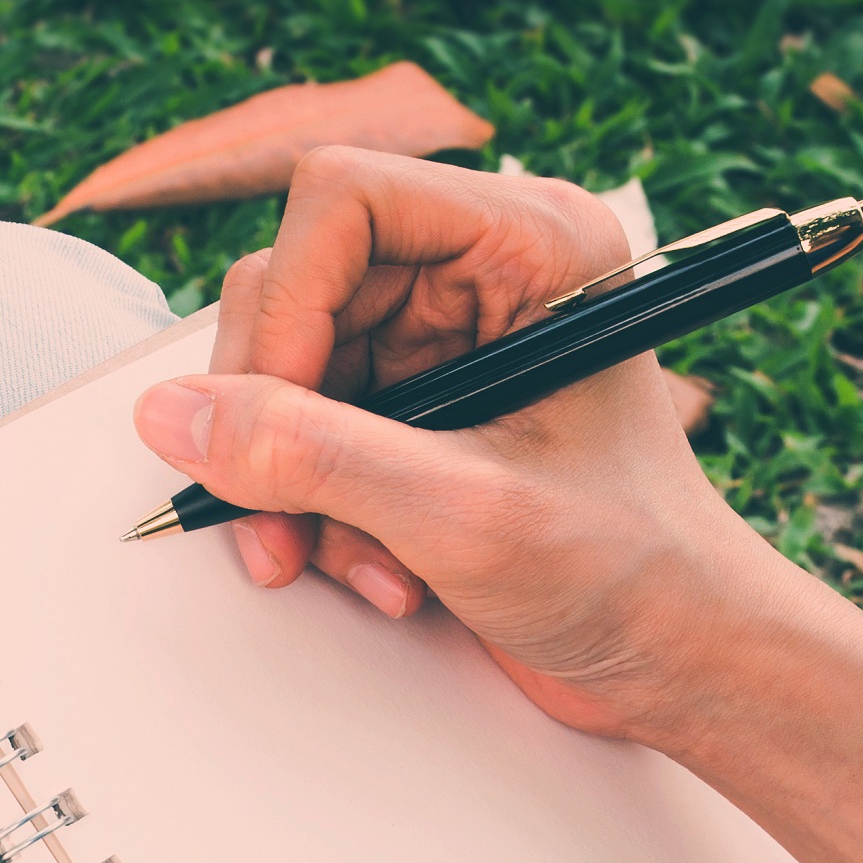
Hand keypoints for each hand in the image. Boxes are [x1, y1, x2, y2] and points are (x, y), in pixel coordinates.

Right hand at [132, 148, 803, 743]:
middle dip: (278, 421)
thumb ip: (314, 458)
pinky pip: (309, 435)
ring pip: (289, 375)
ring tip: (362, 564)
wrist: (684, 662)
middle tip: (281, 521)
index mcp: (533, 244)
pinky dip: (320, 513)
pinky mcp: (421, 414)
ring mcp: (448, 346)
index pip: (342, 200)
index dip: (286, 308)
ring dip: (299, 487)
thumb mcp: (462, 515)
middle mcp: (483, 276)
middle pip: (297, 289)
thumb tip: (178, 417)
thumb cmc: (636, 573)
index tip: (268, 418)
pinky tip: (381, 569)